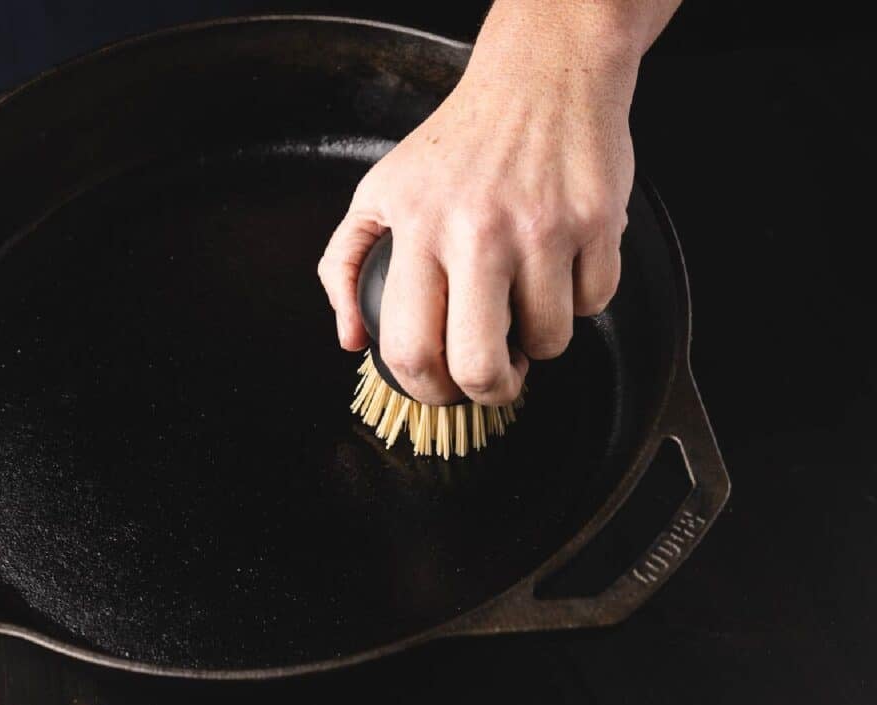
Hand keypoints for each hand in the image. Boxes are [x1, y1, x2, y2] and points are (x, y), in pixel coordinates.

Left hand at [319, 0, 676, 405]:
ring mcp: (541, 228)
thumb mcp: (379, 192)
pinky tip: (561, 268)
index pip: (410, 347)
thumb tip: (351, 338)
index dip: (427, 390)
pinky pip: (596, 303)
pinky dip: (582, 300)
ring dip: (541, 342)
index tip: (441, 389)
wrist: (540, 77)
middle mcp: (477, 231)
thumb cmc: (458, 142)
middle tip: (493, 379)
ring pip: (549, 341)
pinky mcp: (596, 221)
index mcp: (417, 228)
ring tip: (528, 307)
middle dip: (488, 392)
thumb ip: (344, 265)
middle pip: (480, 365)